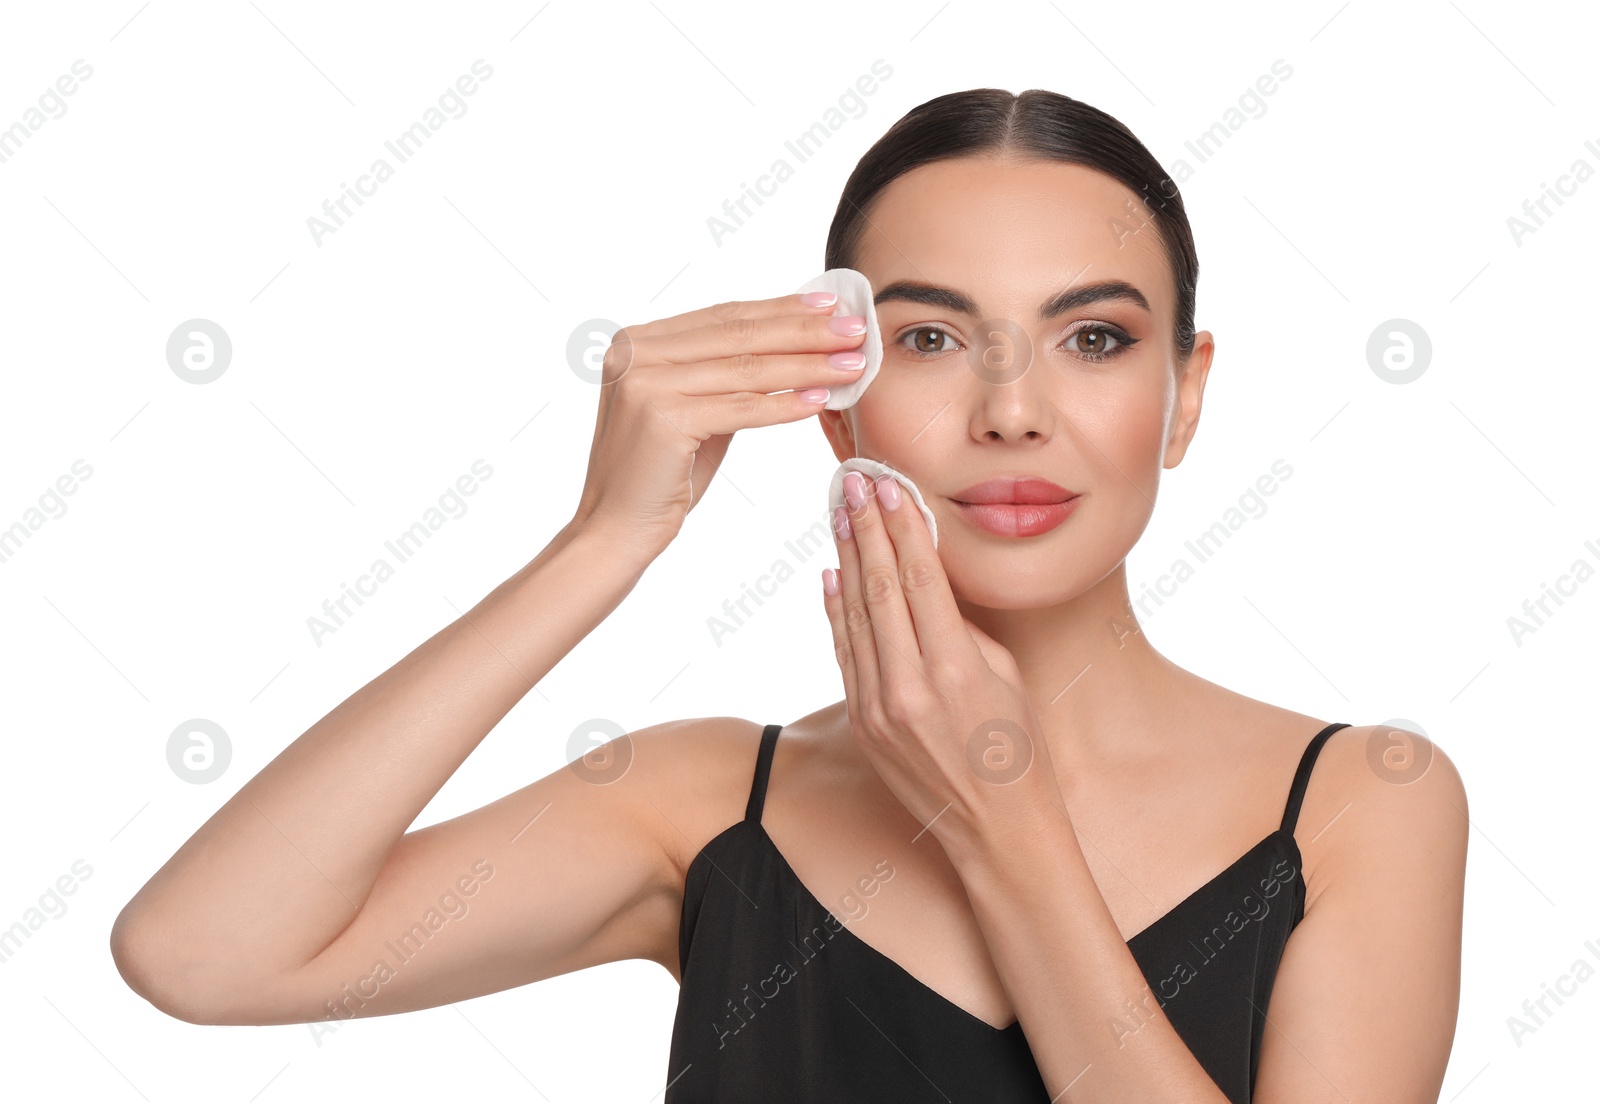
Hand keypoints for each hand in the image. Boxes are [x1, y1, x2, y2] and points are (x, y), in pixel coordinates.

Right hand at [571, 292, 869, 560]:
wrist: (613, 530)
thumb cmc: (659, 476)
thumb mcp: (693, 411)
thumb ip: (726, 376)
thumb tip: (795, 347)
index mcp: (637, 343)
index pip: (724, 317)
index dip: (781, 308)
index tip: (830, 306)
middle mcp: (635, 354)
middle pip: (738, 336)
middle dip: (804, 331)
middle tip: (857, 329)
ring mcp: (645, 384)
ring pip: (745, 370)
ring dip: (807, 365)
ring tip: (852, 364)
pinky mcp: (662, 418)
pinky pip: (740, 408)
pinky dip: (785, 404)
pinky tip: (821, 400)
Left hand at [821, 470, 1062, 853]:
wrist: (996, 831)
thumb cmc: (1019, 751)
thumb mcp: (1006, 678)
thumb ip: (961, 629)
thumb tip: (924, 582)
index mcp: (955, 670)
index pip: (919, 578)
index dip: (901, 526)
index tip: (890, 485)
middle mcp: (909, 687)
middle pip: (878, 587)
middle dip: (865, 527)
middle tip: (853, 481)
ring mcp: (878, 708)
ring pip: (854, 615)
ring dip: (845, 557)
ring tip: (840, 512)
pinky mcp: (862, 724)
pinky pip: (845, 653)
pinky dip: (836, 610)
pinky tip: (833, 573)